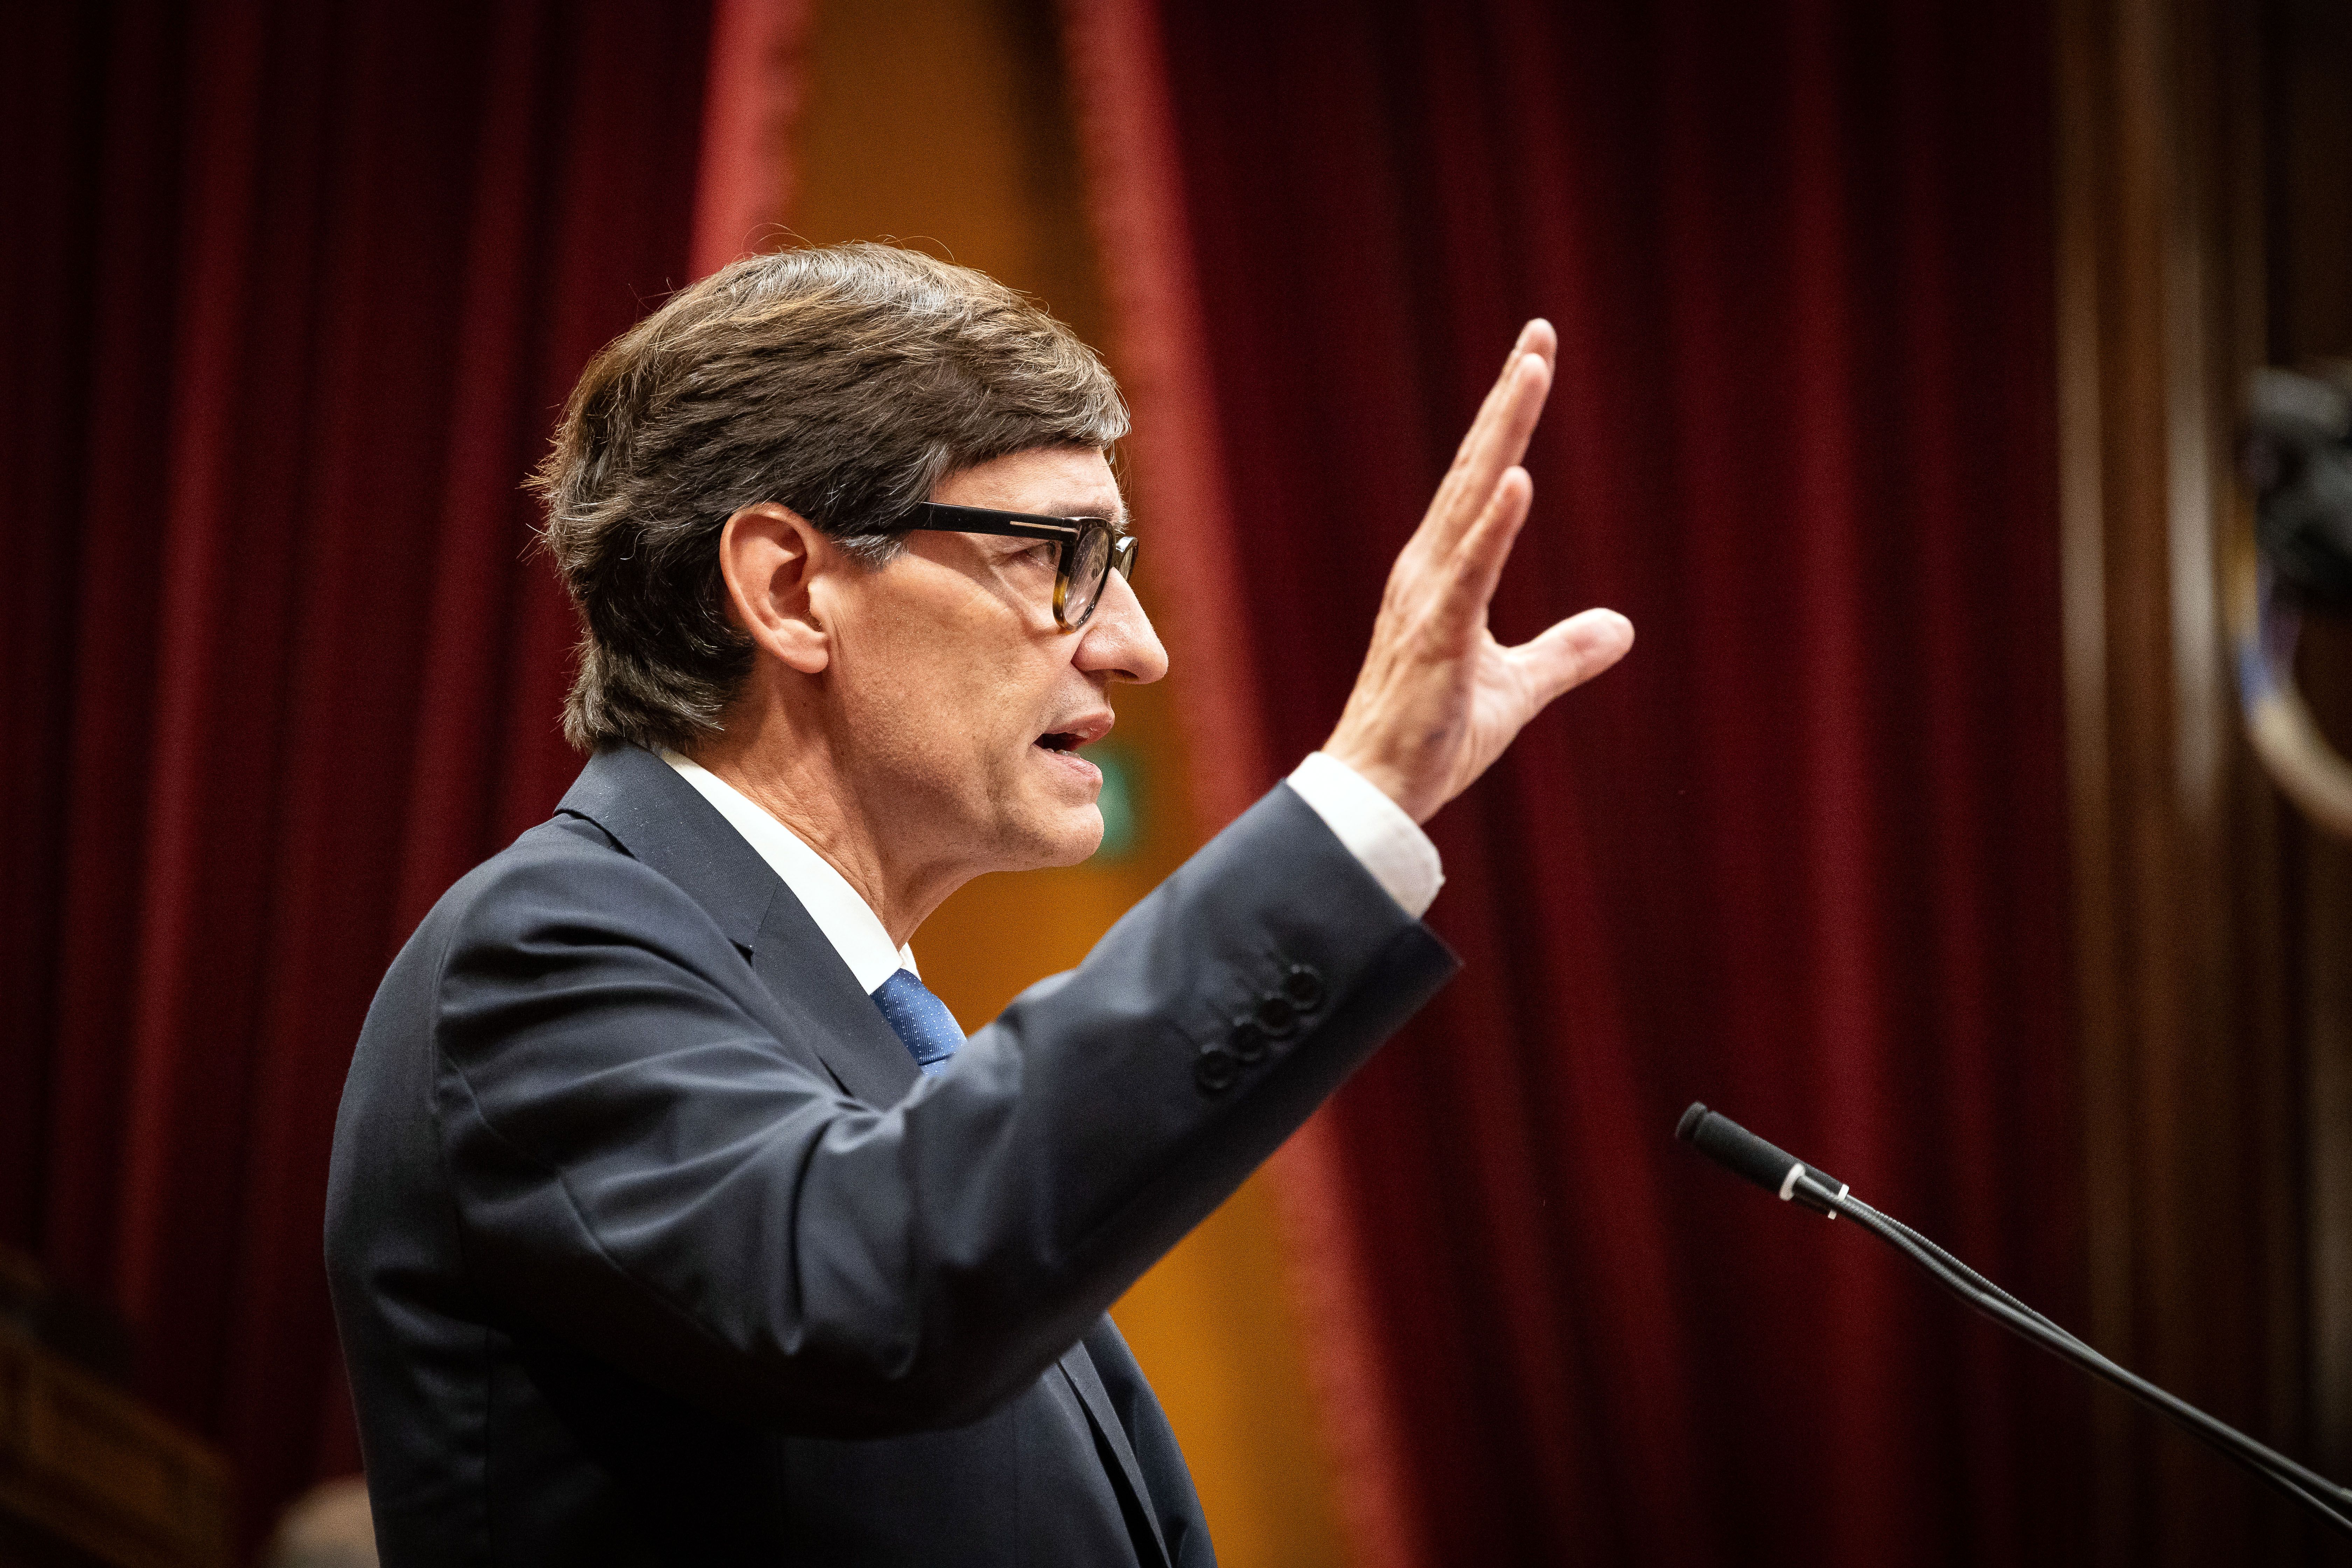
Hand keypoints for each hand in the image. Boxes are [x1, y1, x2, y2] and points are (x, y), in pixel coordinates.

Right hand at [1322, 320, 1632, 823]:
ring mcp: (1428, 600)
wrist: (1377, 797)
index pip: (1485, 480)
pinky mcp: (1435, 639)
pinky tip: (1517, 480)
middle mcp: (1429, 571)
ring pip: (1472, 501)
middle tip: (1538, 334)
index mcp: (1445, 575)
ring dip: (1502, 435)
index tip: (1534, 356)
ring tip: (1530, 372)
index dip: (1510, 418)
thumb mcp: (1518, 690)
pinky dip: (1493, 526)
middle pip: (1477, 468)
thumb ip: (1566, 654)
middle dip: (1509, 400)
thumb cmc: (1432, 739)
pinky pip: (1470, 573)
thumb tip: (1622, 627)